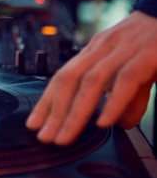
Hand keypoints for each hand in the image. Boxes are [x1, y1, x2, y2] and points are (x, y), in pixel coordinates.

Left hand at [25, 10, 156, 145]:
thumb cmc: (155, 41)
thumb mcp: (135, 69)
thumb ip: (127, 98)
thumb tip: (117, 123)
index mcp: (95, 50)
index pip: (63, 77)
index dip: (46, 102)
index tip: (34, 124)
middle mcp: (103, 47)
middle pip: (70, 80)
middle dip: (54, 112)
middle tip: (45, 137)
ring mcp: (125, 49)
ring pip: (92, 82)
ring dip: (76, 112)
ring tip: (66, 135)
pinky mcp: (149, 54)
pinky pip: (127, 80)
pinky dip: (113, 102)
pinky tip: (104, 122)